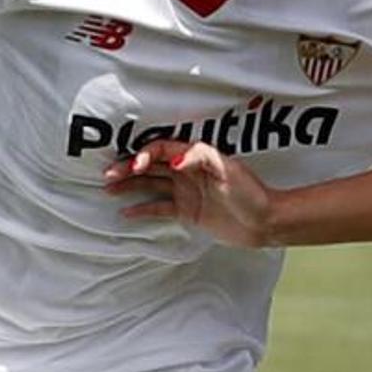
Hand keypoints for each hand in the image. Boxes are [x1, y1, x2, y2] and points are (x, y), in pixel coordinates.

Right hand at [106, 138, 275, 248]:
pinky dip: (142, 208)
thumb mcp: (228, 170)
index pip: (162, 149)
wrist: (263, 222)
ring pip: (150, 184)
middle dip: (128, 168)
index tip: (135, 166)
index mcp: (195, 156)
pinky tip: (126, 212)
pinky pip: (159, 207)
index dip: (146, 154)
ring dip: (130, 185)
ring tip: (108, 188)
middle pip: (151, 165)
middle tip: (108, 174)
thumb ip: (201, 159)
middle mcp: (187, 171)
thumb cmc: (250, 193)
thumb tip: (174, 159)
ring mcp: (185, 191)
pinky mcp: (187, 211)